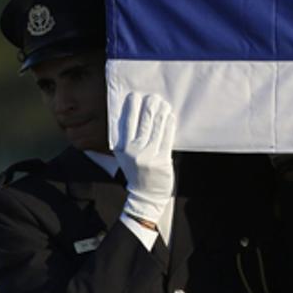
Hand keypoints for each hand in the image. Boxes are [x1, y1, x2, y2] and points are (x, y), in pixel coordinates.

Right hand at [114, 92, 175, 225]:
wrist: (145, 195)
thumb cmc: (137, 172)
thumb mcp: (125, 156)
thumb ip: (127, 139)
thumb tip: (135, 116)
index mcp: (122, 149)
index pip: (125, 124)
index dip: (131, 109)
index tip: (135, 96)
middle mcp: (134, 151)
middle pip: (142, 124)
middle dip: (148, 108)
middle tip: (153, 96)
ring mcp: (149, 156)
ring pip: (155, 129)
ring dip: (160, 114)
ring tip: (163, 103)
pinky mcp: (162, 161)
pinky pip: (167, 139)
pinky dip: (168, 126)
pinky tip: (170, 117)